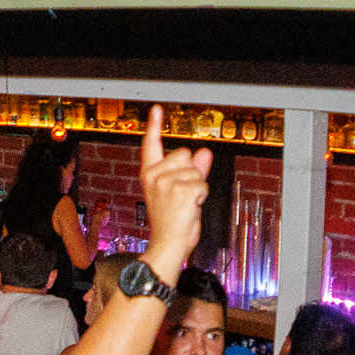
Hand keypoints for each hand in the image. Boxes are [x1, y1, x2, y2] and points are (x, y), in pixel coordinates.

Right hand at [134, 108, 210, 279]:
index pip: (151, 145)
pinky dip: (202, 195)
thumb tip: (204, 152)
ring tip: (186, 204)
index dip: (155, 126)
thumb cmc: (172, 222)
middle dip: (191, 172)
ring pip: (196, 170)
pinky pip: (202, 183)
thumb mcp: (180, 192)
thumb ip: (193, 170)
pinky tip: (190, 207)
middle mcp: (154, 175)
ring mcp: (166, 182)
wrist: (168, 244)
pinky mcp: (180, 189)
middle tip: (182, 196)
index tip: (157, 110)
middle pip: (184, 153)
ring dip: (197, 186)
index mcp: (150, 175)